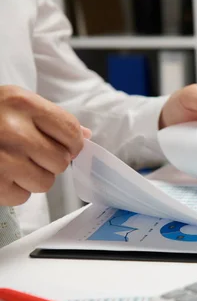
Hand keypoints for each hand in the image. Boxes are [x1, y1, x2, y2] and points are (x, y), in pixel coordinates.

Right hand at [0, 85, 90, 205]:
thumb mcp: (14, 103)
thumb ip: (50, 118)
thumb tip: (84, 136)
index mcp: (22, 104)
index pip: (71, 132)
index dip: (72, 144)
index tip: (63, 146)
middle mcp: (13, 129)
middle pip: (61, 161)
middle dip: (49, 162)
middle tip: (29, 154)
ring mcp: (2, 158)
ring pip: (45, 182)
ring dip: (32, 178)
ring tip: (11, 163)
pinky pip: (22, 197)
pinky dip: (13, 191)